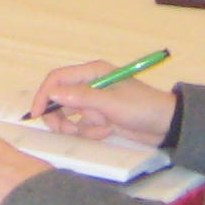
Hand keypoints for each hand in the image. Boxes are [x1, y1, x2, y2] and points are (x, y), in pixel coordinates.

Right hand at [29, 62, 178, 144]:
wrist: (167, 126)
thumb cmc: (141, 108)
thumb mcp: (111, 103)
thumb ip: (82, 97)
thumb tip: (53, 94)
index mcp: (92, 72)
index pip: (58, 79)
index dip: (44, 94)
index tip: (37, 114)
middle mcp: (90, 85)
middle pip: (60, 99)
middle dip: (60, 116)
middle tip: (64, 130)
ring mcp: (95, 103)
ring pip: (70, 115)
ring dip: (78, 127)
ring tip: (97, 130)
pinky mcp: (101, 119)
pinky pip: (83, 126)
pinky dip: (91, 132)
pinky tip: (108, 131)